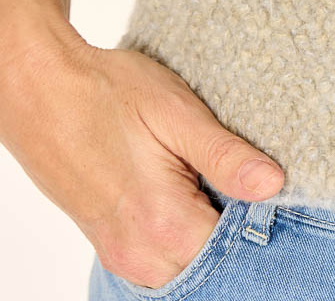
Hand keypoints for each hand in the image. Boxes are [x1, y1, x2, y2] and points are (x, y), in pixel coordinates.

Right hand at [0, 17, 284, 289]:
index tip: (271, 181)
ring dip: (208, 232)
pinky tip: (189, 192)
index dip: (262, 215)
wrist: (41, 89)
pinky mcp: (110, 244)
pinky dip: (183, 235)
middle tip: (245, 176)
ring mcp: (121, 254)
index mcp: (163, 224)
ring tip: (214, 180)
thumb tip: (275, 184)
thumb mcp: (176, 112)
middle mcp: (140, 254)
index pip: (236, 248)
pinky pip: (162, 259)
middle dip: (235, 227)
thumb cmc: (106, 92)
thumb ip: (225, 156)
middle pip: (213, 262)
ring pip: (187, 264)